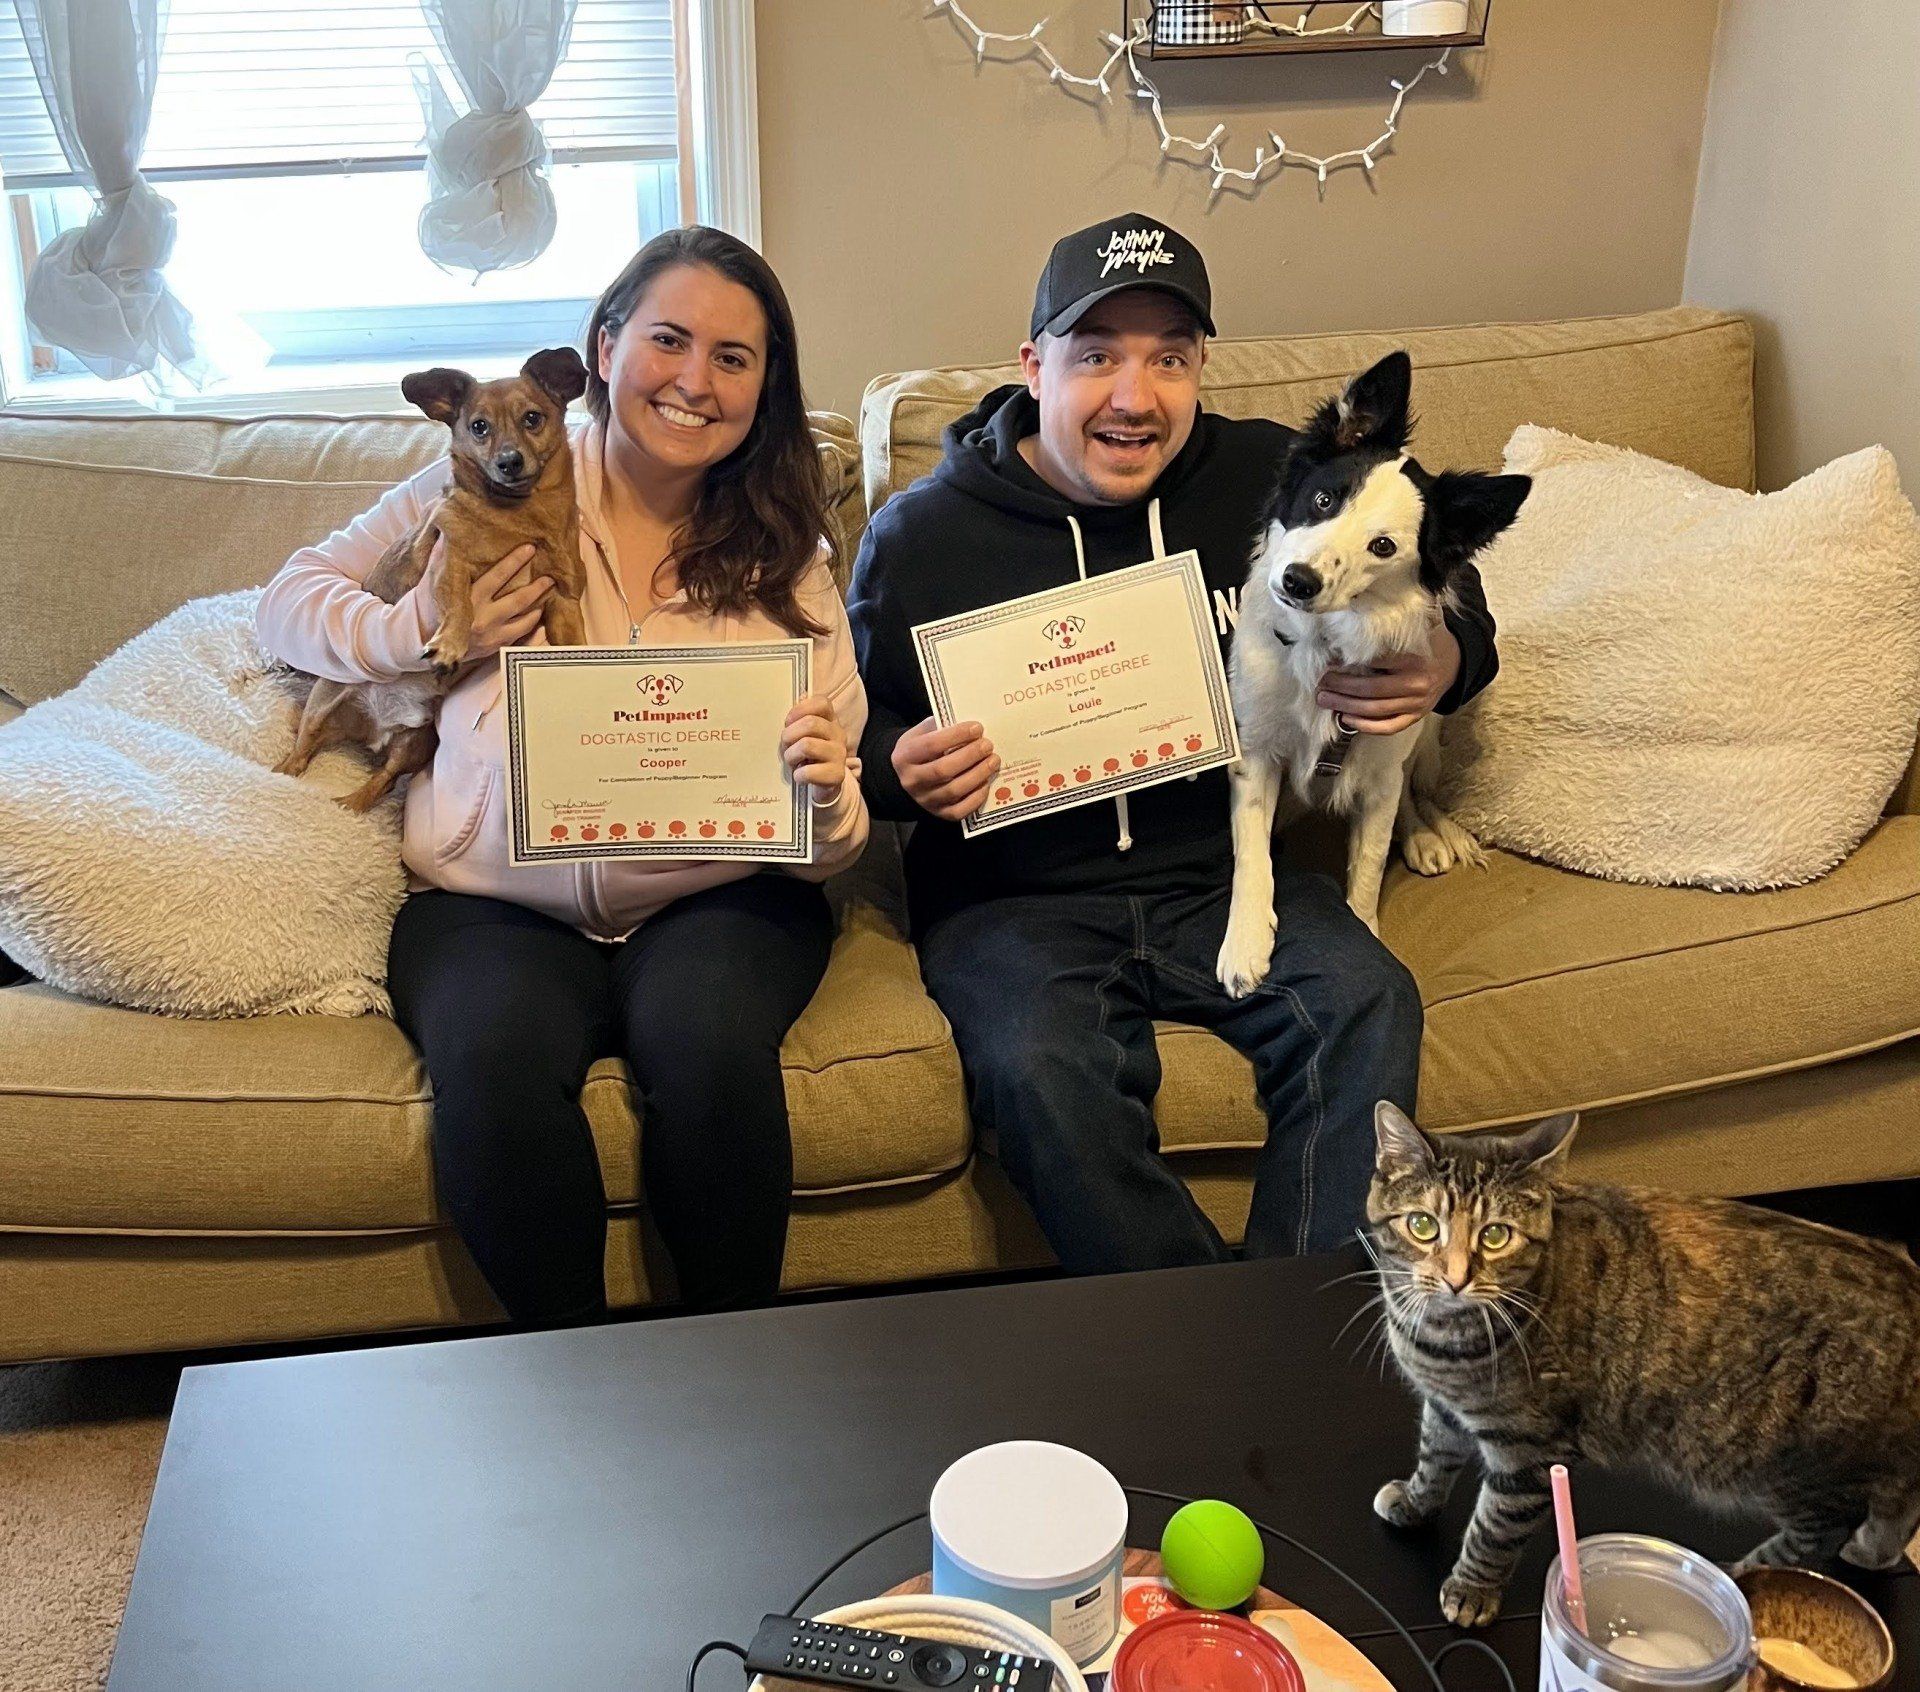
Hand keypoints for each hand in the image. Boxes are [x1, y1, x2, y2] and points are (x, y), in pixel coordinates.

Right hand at [426, 538, 552, 661]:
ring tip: (549, 595)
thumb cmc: (429, 605)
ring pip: (525, 621)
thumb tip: (446, 532)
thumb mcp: (431, 580)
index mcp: (470, 600)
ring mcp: (492, 637)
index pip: (497, 576)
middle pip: (518, 600)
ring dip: (539, 608)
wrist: (424, 640)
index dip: (515, 561)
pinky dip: (534, 628)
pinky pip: (522, 638)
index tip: (530, 548)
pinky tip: (540, 617)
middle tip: (551, 577)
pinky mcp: (496, 648)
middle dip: (537, 587)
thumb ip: (440, 557)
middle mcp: (483, 619)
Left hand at [782, 692, 849, 800]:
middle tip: (785, 746)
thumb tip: (799, 696)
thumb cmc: (808, 756)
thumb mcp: (804, 734)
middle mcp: (838, 735)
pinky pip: (809, 771)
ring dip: (791, 756)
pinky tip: (800, 776)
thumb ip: (801, 718)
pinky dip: (798, 775)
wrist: (823, 785)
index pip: (822, 703)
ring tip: (793, 762)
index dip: (800, 709)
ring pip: (806, 745)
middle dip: (789, 735)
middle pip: (810, 723)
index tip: (788, 722)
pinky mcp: (837, 774)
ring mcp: (840, 754)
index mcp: (830, 721)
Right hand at [891, 715, 998, 821]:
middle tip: (987, 745)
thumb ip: (941, 727)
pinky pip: (959, 811)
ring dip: (978, 774)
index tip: (977, 728)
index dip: (957, 735)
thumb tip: (971, 727)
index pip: (932, 745)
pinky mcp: (938, 813)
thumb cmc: (922, 749)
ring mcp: (925, 800)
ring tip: (993, 760)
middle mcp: (912, 781)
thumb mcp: (922, 733)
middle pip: (943, 770)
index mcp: (904, 757)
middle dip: (970, 756)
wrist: (910, 775)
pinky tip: (986, 783)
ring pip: (954, 790)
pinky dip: (976, 798)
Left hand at [1317, 620, 1459, 735]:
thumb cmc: (1429, 641)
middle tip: (1320, 683)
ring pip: (1375, 710)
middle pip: (1371, 689)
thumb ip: (1399, 616)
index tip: (1328, 659)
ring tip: (1324, 699)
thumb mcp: (1420, 624)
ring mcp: (1416, 704)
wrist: (1454, 664)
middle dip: (1341, 687)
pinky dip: (1365, 726)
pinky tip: (1346, 718)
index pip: (1376, 661)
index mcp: (1415, 658)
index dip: (1348, 661)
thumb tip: (1366, 602)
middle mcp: (1416, 683)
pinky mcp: (1415, 717)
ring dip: (1345, 706)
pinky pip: (1388, 727)